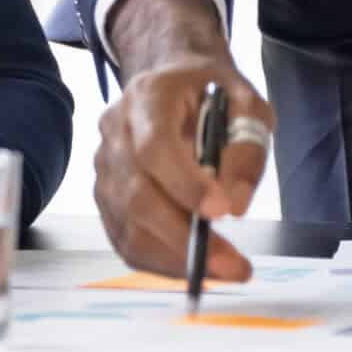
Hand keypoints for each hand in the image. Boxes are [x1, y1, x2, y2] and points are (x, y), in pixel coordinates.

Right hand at [93, 57, 271, 282]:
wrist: (174, 82)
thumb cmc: (212, 92)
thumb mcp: (247, 104)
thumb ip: (246, 149)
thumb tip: (235, 205)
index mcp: (147, 96)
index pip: (154, 147)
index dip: (184, 184)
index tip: (222, 212)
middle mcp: (115, 132)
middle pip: (136, 194)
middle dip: (184, 236)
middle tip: (232, 264)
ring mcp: (104, 167)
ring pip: (129, 225)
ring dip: (176, 257)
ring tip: (225, 269)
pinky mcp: (106, 198)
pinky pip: (126, 240)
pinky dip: (162, 261)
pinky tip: (198, 266)